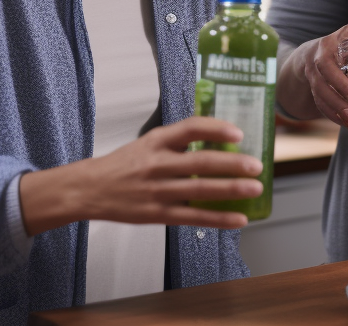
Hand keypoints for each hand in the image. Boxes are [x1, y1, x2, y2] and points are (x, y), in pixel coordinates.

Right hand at [19, 116, 262, 234]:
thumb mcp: (148, 143)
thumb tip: (218, 139)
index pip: (190, 128)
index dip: (216, 129)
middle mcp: (158, 163)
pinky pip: (193, 217)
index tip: (238, 133)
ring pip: (200, 190)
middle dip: (233, 164)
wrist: (90, 189)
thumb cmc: (123, 165)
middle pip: (201, 162)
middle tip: (258, 165)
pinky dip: (219, 218)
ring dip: (232, 190)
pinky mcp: (157, 214)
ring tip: (255, 189)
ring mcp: (158, 190)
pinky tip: (239, 219)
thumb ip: (178, 141)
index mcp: (156, 140)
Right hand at [290, 21, 347, 125]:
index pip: (330, 68)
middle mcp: (315, 64)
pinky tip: (346, 123)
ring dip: (336, 110)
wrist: (313, 52)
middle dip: (340, 101)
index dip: (343, 85)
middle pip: (323, 87)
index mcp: (326, 48)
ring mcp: (312, 78)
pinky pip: (319, 105)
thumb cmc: (340, 41)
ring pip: (320, 98)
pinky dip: (332, 115)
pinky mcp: (313, 90)